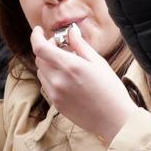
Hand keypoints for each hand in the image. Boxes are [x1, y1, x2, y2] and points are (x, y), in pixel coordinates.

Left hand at [29, 25, 135, 144]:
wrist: (115, 120)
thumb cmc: (111, 89)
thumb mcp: (98, 62)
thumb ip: (80, 45)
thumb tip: (70, 32)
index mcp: (69, 66)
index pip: (40, 48)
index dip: (35, 36)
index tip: (39, 30)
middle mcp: (58, 80)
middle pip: (40, 58)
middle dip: (47, 49)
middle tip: (62, 47)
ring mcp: (55, 94)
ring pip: (41, 72)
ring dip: (48, 64)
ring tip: (67, 64)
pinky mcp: (56, 104)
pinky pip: (46, 85)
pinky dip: (51, 77)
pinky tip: (67, 78)